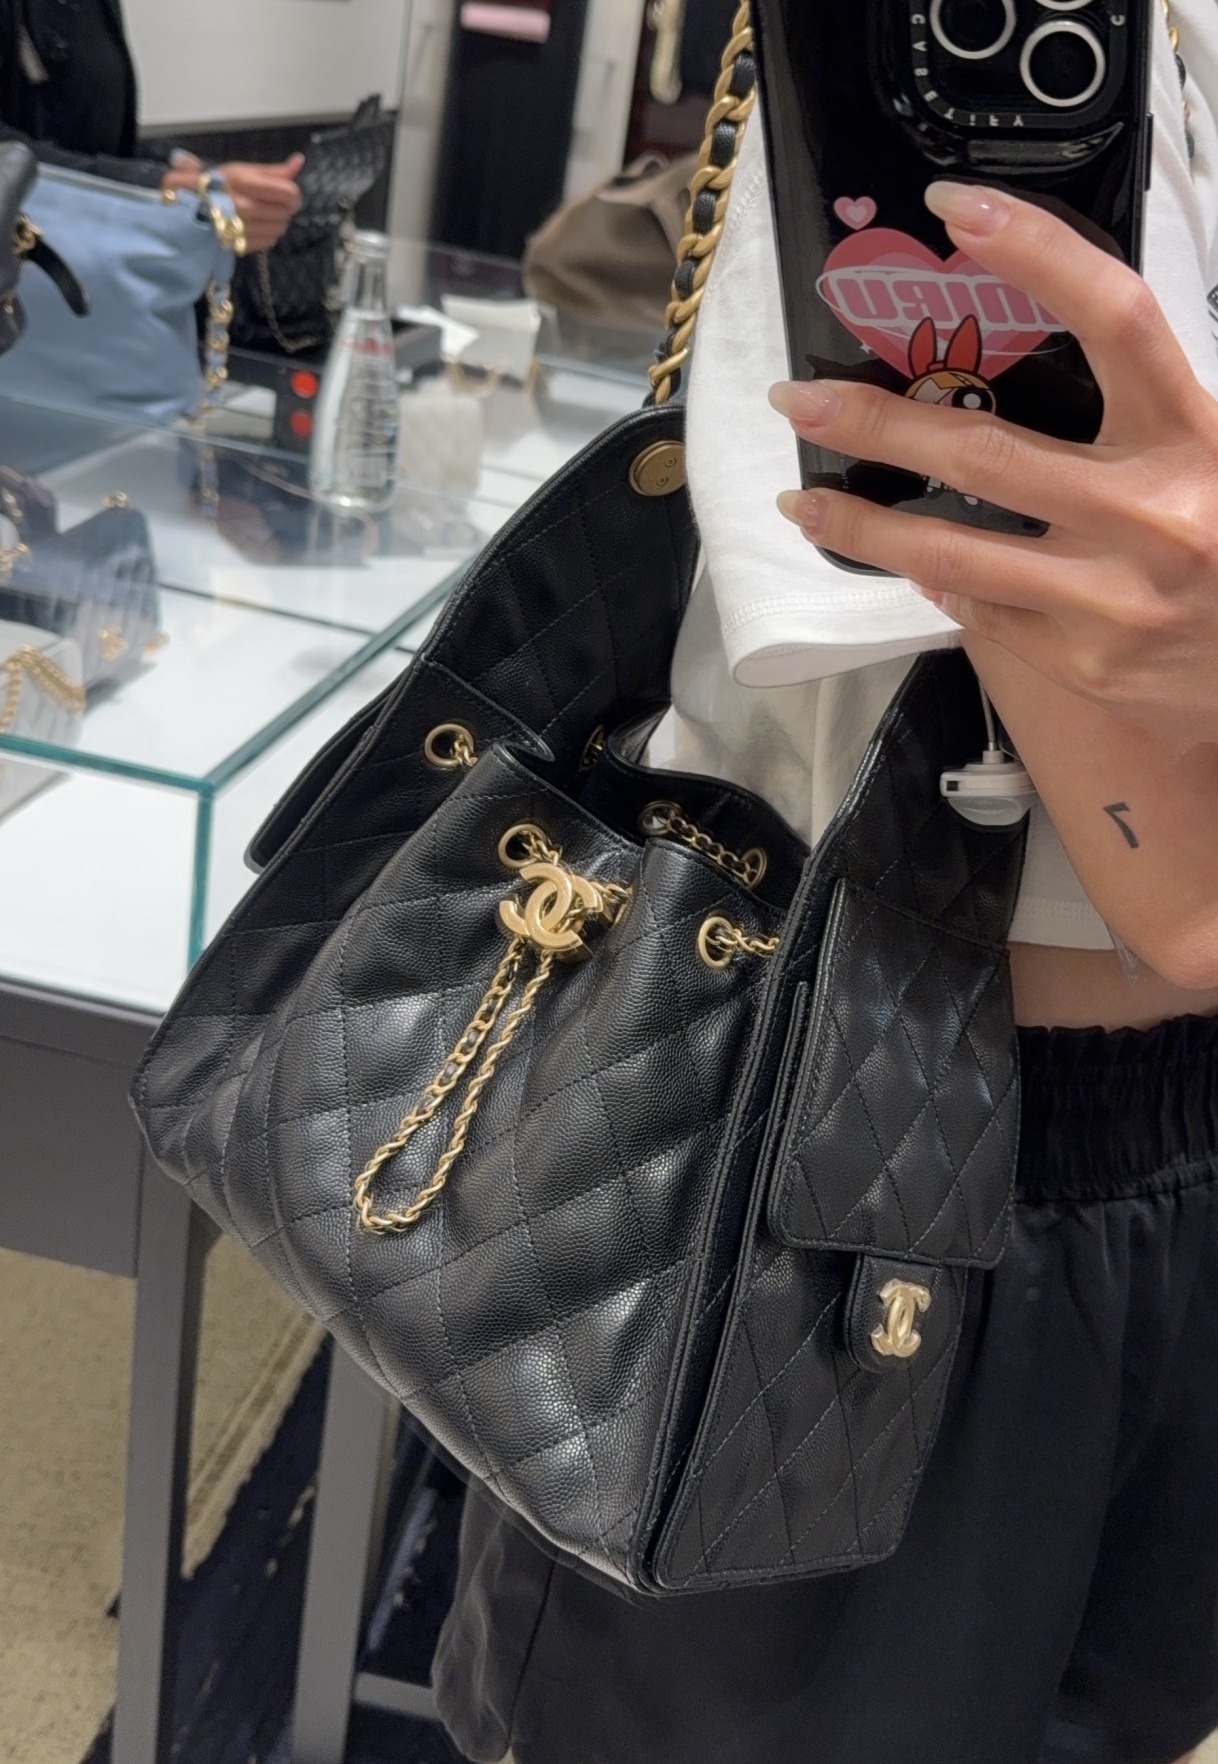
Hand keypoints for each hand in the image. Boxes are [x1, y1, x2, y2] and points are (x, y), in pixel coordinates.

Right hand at [161, 153, 304, 251]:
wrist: (183, 209)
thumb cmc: (213, 185)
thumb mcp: (238, 170)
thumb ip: (271, 170)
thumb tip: (298, 162)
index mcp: (242, 182)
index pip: (287, 192)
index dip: (293, 194)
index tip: (288, 192)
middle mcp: (242, 206)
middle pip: (285, 212)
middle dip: (284, 207)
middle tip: (273, 202)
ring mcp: (241, 228)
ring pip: (279, 228)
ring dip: (277, 221)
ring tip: (263, 213)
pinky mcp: (239, 245)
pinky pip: (269, 241)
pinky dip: (268, 234)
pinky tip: (256, 225)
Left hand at [769, 182, 1217, 747]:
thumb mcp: (1207, 457)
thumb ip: (1135, 413)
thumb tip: (1003, 361)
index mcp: (1194, 433)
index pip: (1114, 316)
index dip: (1035, 252)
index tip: (951, 210)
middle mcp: (1154, 510)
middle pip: (987, 450)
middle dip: (878, 422)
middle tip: (799, 399)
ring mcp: (1114, 596)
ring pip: (953, 551)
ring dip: (863, 524)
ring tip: (803, 502)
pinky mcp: (1085, 661)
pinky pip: (982, 611)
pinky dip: (936, 581)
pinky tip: (904, 561)